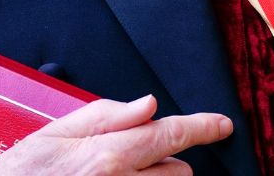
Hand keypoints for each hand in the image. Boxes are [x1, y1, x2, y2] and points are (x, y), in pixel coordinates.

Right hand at [0, 94, 233, 174]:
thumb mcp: (51, 135)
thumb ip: (103, 116)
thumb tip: (147, 104)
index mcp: (106, 156)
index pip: (170, 135)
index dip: (202, 127)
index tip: (223, 125)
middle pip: (176, 170)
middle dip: (166, 159)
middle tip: (130, 156)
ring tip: (117, 174)